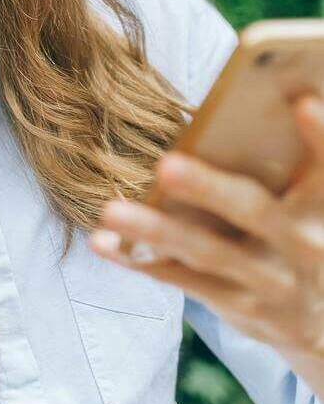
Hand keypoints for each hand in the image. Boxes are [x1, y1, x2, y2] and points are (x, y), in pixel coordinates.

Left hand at [88, 93, 323, 361]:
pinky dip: (138, 259)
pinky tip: (103, 240)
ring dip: (156, 230)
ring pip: (207, 252)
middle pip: (254, 212)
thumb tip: (273, 95)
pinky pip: (180, 278)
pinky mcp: (237, 308)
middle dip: (208, 188)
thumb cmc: (303, 235)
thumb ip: (296, 162)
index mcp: (322, 210)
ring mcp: (270, 284)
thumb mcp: (312, 205)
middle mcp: (305, 249)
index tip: (302, 101)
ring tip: (111, 209)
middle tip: (165, 166)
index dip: (320, 137)